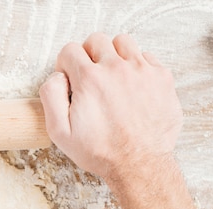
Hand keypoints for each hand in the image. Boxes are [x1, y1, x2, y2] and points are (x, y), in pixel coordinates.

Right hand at [39, 33, 182, 182]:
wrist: (139, 164)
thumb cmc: (100, 151)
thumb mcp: (59, 132)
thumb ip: (50, 96)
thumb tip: (57, 76)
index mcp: (89, 79)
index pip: (70, 50)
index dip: (66, 64)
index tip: (71, 79)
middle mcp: (116, 69)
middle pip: (96, 40)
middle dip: (88, 56)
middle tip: (90, 77)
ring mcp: (142, 71)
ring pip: (123, 42)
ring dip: (113, 55)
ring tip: (112, 77)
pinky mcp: (162, 78)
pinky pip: (147, 56)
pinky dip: (137, 66)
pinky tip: (131, 86)